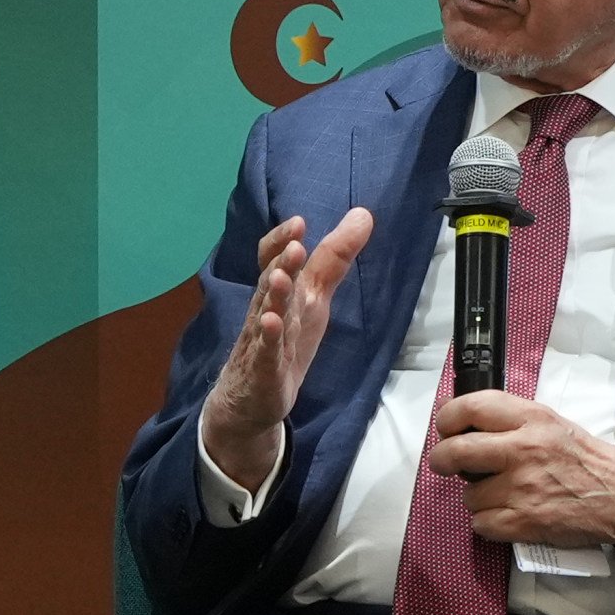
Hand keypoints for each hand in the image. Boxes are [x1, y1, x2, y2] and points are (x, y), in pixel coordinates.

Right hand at [199, 210, 372, 494]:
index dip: (281, 241)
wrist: (251, 399)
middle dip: (281, 261)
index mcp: (280, 292)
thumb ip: (333, 259)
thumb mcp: (314, 298)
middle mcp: (267, 309)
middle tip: (296, 242)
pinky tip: (271, 323)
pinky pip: (264, 351)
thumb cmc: (286, 341)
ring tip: (281, 276)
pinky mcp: (264, 369)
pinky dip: (267, 337)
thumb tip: (363, 215)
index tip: (299, 222)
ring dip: (273, 294)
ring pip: (265, 312)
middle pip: (270, 281)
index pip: (271, 259)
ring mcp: (262, 339)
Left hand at [425, 391, 614, 548]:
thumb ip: (508, 420)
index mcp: (532, 419)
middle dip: (441, 460)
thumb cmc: (582, 459)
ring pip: (468, 494)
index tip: (445, 429)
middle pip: (456, 451)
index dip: (447, 418)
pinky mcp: (524, 521)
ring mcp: (523, 488)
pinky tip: (507, 515)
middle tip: (445, 464)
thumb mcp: (549, 423)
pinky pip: (480, 523)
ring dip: (477, 497)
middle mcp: (524, 450)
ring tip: (500, 494)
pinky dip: (488, 523)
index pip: (472, 406)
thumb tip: (460, 421)